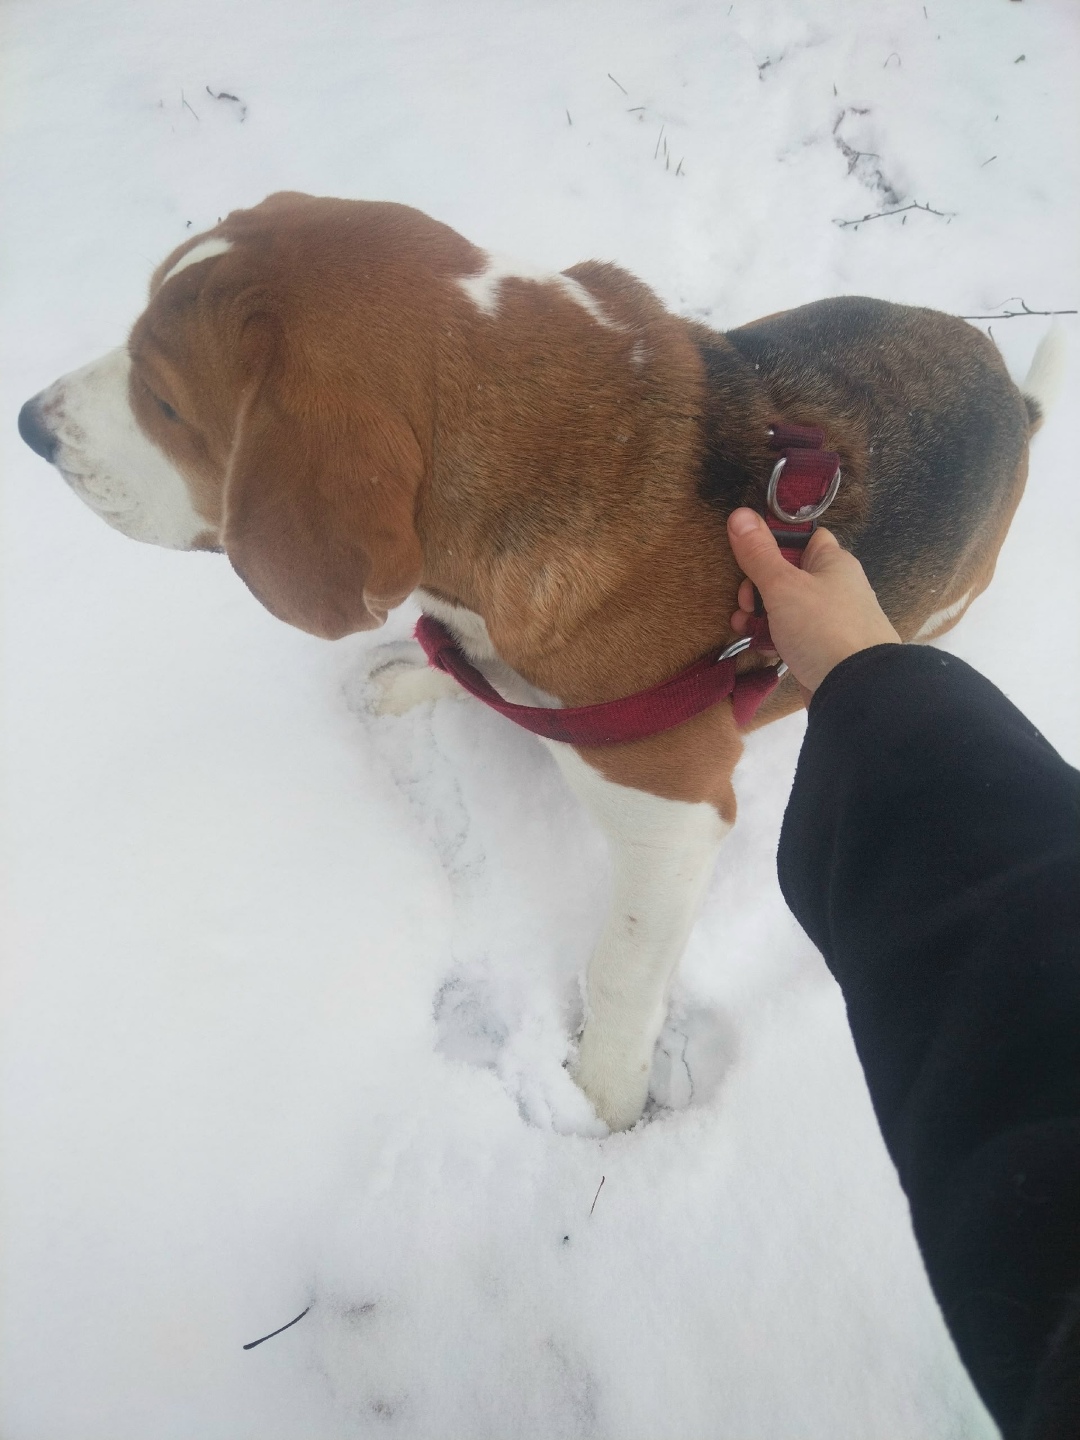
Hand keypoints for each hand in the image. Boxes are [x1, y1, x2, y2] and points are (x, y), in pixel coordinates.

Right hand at [727, 508, 899, 698]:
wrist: (856, 688)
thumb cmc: (822, 627)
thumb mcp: (783, 586)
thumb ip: (759, 553)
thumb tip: (739, 514)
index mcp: (833, 562)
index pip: (804, 537)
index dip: (775, 543)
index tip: (751, 558)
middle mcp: (837, 587)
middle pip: (789, 574)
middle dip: (757, 587)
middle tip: (746, 602)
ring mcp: (832, 620)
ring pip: (787, 607)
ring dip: (760, 614)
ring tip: (743, 625)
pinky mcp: (825, 649)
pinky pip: (793, 634)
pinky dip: (773, 636)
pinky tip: (759, 645)